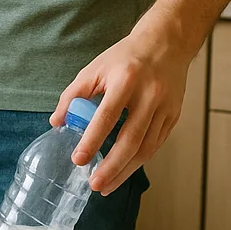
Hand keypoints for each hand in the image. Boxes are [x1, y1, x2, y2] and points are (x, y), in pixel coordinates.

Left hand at [50, 19, 195, 195]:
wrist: (166, 43)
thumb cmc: (125, 58)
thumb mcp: (94, 69)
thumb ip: (73, 95)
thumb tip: (56, 123)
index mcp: (126, 79)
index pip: (107, 116)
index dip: (92, 140)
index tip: (78, 159)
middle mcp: (149, 94)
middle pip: (131, 139)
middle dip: (112, 166)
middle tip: (94, 184)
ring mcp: (165, 107)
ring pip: (146, 148)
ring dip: (126, 171)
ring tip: (106, 186)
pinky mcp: (173, 116)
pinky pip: (155, 145)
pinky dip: (139, 161)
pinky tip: (124, 171)